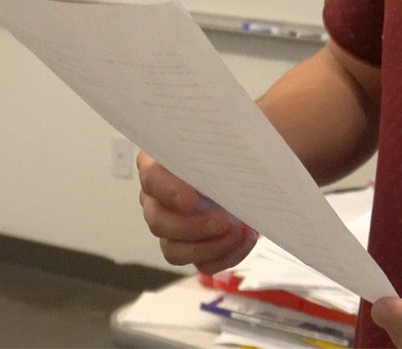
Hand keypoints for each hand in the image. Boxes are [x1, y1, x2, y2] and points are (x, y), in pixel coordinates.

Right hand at [137, 151, 257, 272]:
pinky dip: (225, 256)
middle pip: (158, 222)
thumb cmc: (231, 144)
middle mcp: (158, 198)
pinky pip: (201, 264)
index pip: (150, 178)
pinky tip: (246, 239)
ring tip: (239, 232)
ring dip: (208, 246)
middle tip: (224, 221)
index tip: (191, 199)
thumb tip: (223, 152)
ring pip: (174, 250)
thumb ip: (214, 142)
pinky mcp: (193, 247)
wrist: (251, 160)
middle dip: (192, 227)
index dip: (168, 191)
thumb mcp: (223, 135)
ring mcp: (172, 226)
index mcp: (159, 163)